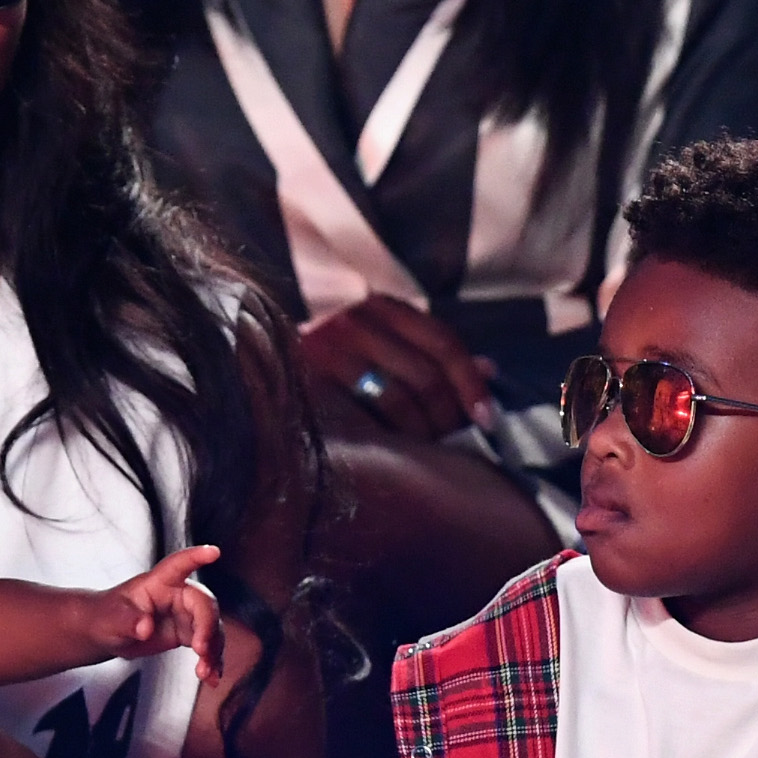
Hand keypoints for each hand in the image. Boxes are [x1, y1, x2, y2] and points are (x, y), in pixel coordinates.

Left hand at [99, 546, 224, 677]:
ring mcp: (186, 615)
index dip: (196, 556)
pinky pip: (208, 646)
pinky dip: (212, 662)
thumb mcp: (110, 619)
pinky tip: (212, 678)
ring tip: (205, 673)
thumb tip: (146, 627)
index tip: (213, 552)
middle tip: (202, 651)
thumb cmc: (105, 616)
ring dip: (213, 651)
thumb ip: (127, 621)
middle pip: (204, 605)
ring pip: (212, 629)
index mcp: (159, 582)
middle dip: (208, 627)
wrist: (107, 633)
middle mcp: (178, 595)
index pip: (178, 565)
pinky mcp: (189, 634)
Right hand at [299, 298, 497, 441]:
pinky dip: (387, 437)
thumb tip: (491, 369)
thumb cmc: (343, 362)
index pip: (443, 344)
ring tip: (425, 450)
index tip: (487, 418)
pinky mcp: (308, 377)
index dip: (470, 383)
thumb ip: (437, 357)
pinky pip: (363, 416)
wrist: (266, 361)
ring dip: (420, 432)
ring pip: (397, 399)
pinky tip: (395, 449)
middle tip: (455, 442)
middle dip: (448, 416)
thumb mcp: (392, 346)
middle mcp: (357, 319)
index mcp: (385, 307)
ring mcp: (329, 346)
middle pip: (425, 376)